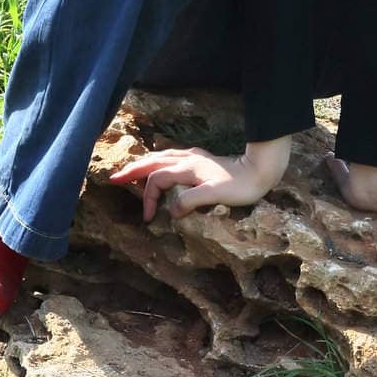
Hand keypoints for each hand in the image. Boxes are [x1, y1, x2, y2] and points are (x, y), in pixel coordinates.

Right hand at [109, 147, 275, 222]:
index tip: (149, 218)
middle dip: (133, 171)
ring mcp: (195, 157)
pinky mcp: (202, 160)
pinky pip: (172, 157)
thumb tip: (173, 210)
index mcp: (187, 168)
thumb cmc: (241, 186)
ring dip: (144, 164)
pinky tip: (160, 164)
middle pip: (153, 162)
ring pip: (161, 157)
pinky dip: (158, 162)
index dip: (149, 199)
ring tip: (130, 171)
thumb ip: (190, 201)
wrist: (261, 170)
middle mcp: (188, 159)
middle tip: (114, 178)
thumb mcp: (215, 195)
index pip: (157, 180)